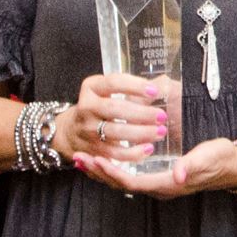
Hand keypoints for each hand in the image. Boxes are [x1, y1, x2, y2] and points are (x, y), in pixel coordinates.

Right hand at [59, 74, 173, 165]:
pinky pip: (115, 154)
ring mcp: (88, 130)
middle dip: (141, 113)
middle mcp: (86, 107)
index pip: (113, 83)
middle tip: (161, 116)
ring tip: (160, 131)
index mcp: (92, 87)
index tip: (155, 91)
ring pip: (115, 132)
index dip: (135, 86)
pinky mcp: (93, 150)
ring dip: (141, 133)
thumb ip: (131, 88)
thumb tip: (164, 86)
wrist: (72, 130)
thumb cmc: (100, 106)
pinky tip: (148, 148)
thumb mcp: (107, 91)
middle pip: (114, 109)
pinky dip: (133, 153)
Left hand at [76, 136, 236, 197]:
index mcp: (168, 184)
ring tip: (81, 159)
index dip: (112, 172)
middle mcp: (159, 187)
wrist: (231, 166)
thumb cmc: (220, 159)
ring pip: (122, 181)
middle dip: (99, 172)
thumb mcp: (209, 157)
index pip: (132, 181)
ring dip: (101, 171)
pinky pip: (129, 175)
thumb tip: (177, 174)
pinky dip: (113, 168)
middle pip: (121, 184)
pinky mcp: (157, 177)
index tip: (96, 159)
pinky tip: (103, 158)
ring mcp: (157, 184)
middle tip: (78, 157)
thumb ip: (192, 165)